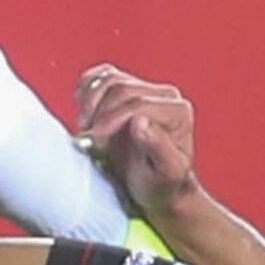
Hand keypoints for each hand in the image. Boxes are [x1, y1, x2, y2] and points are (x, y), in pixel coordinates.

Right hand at [74, 65, 197, 216]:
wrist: (152, 186)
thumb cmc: (161, 183)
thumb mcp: (166, 174)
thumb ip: (159, 147)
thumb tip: (141, 121)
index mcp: (178, 111)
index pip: (139, 103)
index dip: (112, 119)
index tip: (97, 141)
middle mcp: (163, 95)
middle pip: (121, 88)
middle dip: (99, 114)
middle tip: (92, 140)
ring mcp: (143, 89)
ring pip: (108, 80)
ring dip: (90, 103)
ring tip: (88, 129)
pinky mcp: (124, 89)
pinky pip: (100, 77)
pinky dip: (87, 91)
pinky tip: (86, 113)